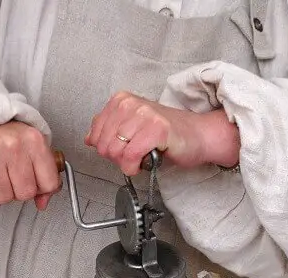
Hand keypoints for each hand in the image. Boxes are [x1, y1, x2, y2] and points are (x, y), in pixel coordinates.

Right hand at [0, 121, 60, 210]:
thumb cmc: (4, 134)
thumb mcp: (32, 146)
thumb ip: (44, 175)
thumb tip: (42, 203)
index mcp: (34, 140)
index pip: (50, 184)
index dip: (41, 187)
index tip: (33, 178)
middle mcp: (13, 146)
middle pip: (26, 194)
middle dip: (18, 189)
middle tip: (10, 172)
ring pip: (4, 198)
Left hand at [84, 91, 239, 174]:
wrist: (197, 135)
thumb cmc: (166, 134)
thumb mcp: (131, 127)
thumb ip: (109, 130)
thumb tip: (90, 139)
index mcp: (120, 100)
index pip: (94, 135)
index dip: (108, 149)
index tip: (124, 148)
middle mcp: (130, 103)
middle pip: (104, 145)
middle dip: (117, 158)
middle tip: (134, 155)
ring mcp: (144, 114)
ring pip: (115, 152)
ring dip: (127, 163)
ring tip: (142, 156)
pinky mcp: (156, 129)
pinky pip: (130, 156)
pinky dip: (134, 166)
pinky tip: (145, 162)